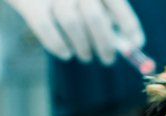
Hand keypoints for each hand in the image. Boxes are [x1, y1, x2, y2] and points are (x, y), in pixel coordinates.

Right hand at [5, 0, 144, 64]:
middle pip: (94, 17)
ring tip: (86, 56)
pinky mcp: (28, 3)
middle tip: (109, 59)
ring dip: (82, 47)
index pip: (117, 3)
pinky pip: (45, 28)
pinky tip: (66, 54)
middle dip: (105, 44)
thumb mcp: (91, 1)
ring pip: (71, 23)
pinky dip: (58, 45)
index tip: (137, 44)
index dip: (129, 25)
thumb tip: (130, 44)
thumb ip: (108, 17)